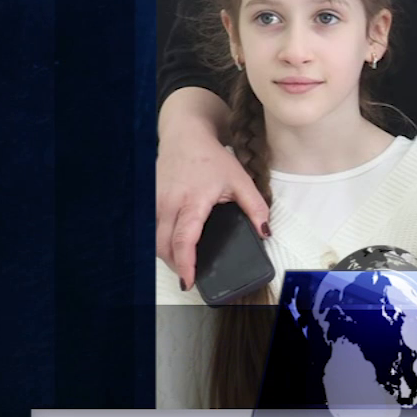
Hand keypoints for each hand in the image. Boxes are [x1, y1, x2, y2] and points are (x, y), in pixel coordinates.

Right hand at [155, 89, 268, 290]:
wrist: (185, 136)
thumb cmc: (211, 158)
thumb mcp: (240, 179)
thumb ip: (255, 207)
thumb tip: (265, 232)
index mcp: (192, 201)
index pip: (184, 239)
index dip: (185, 264)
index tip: (189, 280)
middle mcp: (169, 204)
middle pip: (164, 246)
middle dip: (176, 265)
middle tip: (190, 276)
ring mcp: (156, 203)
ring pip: (155, 239)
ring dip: (167, 255)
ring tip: (184, 264)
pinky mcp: (151, 202)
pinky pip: (153, 229)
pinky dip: (162, 241)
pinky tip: (175, 245)